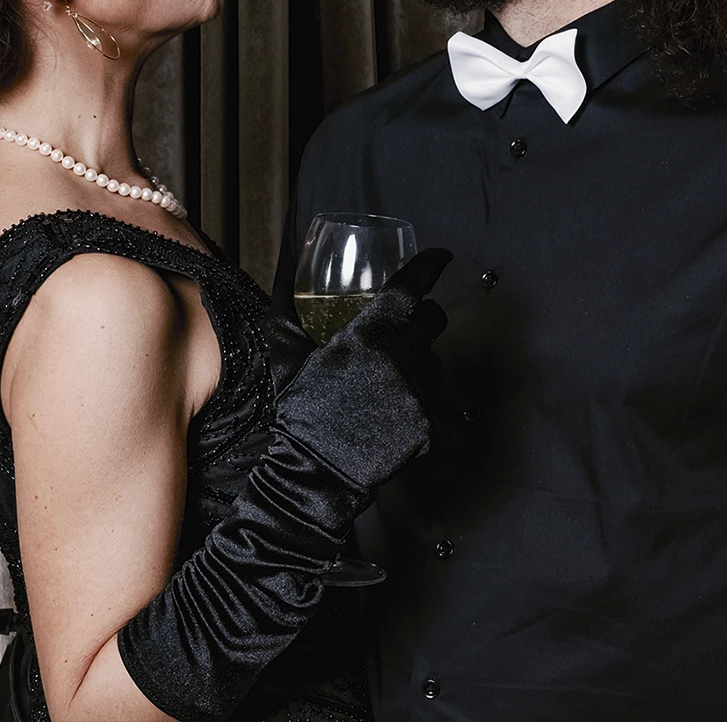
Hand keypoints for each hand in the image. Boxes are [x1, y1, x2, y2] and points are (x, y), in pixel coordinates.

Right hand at [275, 248, 451, 490]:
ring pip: (437, 362)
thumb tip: (281, 260)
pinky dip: (427, 408)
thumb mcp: (289, 354)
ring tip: (387, 392)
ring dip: (419, 369)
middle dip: (421, 321)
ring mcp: (424, 391)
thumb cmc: (301, 410)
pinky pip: (445, 403)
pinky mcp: (437, 424)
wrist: (316, 470)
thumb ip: (286, 305)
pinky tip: (400, 418)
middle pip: (434, 318)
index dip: (432, 264)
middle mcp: (405, 356)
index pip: (413, 284)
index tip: (442, 256)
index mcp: (371, 333)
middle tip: (400, 339)